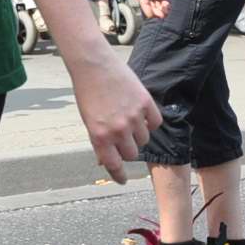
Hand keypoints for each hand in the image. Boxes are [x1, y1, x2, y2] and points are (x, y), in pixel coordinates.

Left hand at [69, 49, 158, 181]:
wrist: (94, 65)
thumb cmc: (88, 93)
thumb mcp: (88, 121)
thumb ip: (99, 141)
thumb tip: (105, 160)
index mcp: (100, 137)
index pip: (114, 165)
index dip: (119, 175)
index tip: (122, 180)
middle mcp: (118, 130)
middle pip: (132, 153)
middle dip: (128, 149)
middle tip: (123, 137)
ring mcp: (134, 117)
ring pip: (145, 139)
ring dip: (139, 134)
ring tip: (130, 119)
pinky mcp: (146, 103)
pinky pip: (156, 123)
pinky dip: (150, 121)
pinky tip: (142, 113)